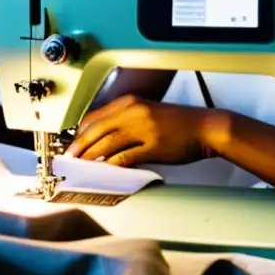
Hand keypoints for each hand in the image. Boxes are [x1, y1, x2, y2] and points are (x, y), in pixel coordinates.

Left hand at [65, 94, 223, 166]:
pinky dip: (110, 166)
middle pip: (95, 130)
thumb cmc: (178, 123)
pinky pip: (124, 157)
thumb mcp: (147, 113)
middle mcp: (133, 112)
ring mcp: (143, 129)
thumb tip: (102, 138)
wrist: (206, 127)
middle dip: (79, 147)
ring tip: (81, 168)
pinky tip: (104, 172)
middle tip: (69, 159)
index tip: (71, 144)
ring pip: (106, 145)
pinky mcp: (152, 147)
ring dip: (90, 158)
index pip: (94, 117)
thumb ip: (125, 121)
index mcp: (130, 102)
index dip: (79, 132)